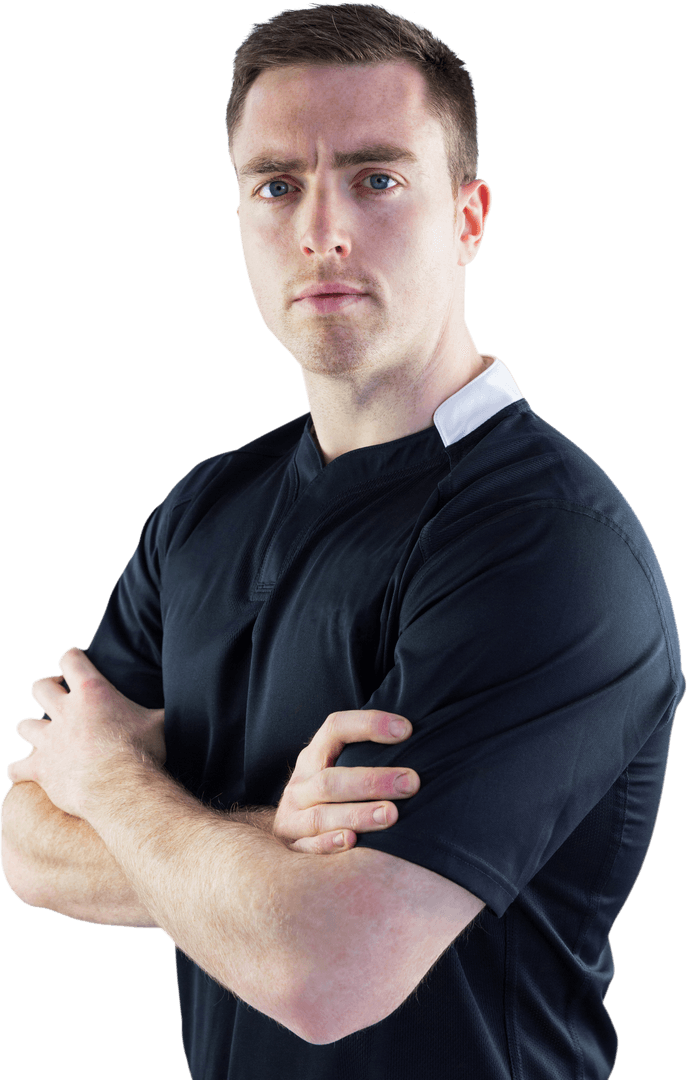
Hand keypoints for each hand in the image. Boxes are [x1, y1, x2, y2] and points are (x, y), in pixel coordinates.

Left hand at [7, 648, 165, 818]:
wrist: (121, 788)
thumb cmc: (143, 752)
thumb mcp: (160, 722)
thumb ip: (164, 708)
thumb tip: (189, 697)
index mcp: (92, 692)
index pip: (71, 660)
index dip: (72, 657)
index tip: (76, 660)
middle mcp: (64, 711)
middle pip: (40, 687)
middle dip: (46, 689)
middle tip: (58, 699)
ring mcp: (49, 740)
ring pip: (24, 724)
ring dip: (31, 728)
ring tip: (43, 735)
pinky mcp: (40, 768)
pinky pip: (17, 767)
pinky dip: (20, 770)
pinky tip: (25, 773)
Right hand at [273, 710, 420, 853]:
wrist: (290, 827)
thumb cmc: (332, 794)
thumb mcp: (338, 768)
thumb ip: (367, 756)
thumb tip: (417, 740)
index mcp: (314, 756)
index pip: (336, 728)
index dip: (369, 724)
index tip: (406, 730)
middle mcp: (300, 784)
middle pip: (331, 779)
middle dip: (372, 781)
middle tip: (410, 783)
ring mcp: (292, 815)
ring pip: (321, 814)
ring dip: (358, 814)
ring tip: (391, 814)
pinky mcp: (293, 845)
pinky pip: (310, 846)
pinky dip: (329, 843)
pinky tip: (351, 841)